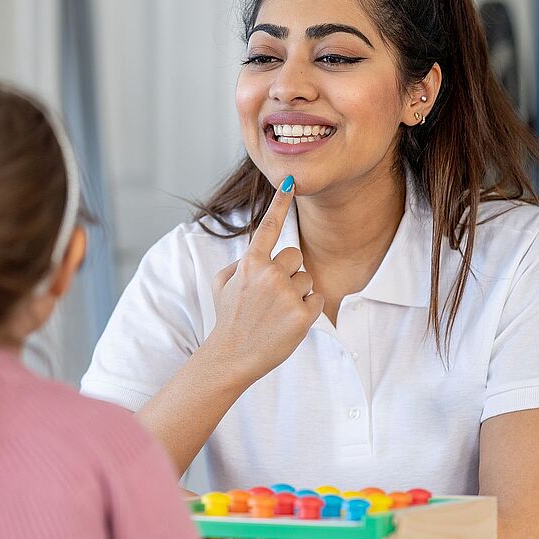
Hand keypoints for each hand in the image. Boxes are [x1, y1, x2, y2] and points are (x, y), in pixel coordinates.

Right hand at [205, 177, 322, 382]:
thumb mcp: (222, 284)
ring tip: (277, 312)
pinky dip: (307, 309)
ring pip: (307, 278)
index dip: (280, 202)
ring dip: (297, 292)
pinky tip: (287, 322)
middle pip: (295, 256)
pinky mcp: (302, 315)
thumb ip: (241, 262)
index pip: (268, 226)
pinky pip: (317, 298)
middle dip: (288, 272)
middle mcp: (269, 275)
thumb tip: (259, 251)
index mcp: (250, 264)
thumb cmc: (228, 318)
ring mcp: (287, 295)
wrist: (231, 357)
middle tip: (271, 296)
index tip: (291, 181)